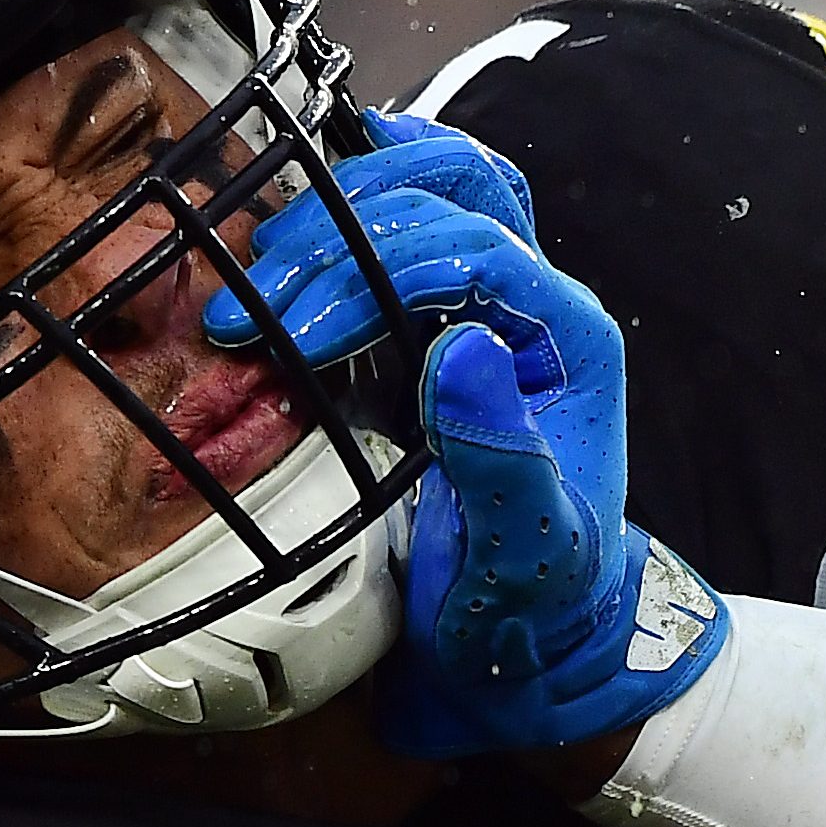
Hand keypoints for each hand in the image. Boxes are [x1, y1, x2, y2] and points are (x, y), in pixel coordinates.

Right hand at [209, 114, 724, 761]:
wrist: (527, 635)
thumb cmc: (535, 598)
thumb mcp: (526, 552)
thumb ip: (504, 461)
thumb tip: (462, 348)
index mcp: (570, 343)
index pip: (475, 258)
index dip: (376, 275)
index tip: (295, 331)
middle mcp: (536, 307)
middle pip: (451, 202)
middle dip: (343, 239)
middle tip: (255, 303)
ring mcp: (489, 303)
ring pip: (432, 191)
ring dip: (337, 214)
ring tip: (255, 276)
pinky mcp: (437, 319)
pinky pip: (407, 222)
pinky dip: (355, 202)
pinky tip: (307, 204)